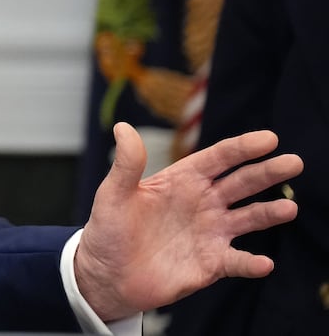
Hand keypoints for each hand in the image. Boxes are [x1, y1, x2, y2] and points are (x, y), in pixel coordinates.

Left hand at [73, 122, 301, 320]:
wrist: (107, 275)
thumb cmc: (109, 230)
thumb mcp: (113, 194)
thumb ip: (126, 164)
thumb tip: (123, 127)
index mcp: (183, 181)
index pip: (219, 159)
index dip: (243, 148)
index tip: (270, 139)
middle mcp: (203, 203)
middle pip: (242, 183)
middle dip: (268, 172)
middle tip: (295, 162)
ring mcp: (211, 233)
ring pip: (249, 219)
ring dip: (269, 213)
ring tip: (289, 208)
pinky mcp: (211, 263)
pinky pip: (237, 261)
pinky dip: (251, 263)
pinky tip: (263, 263)